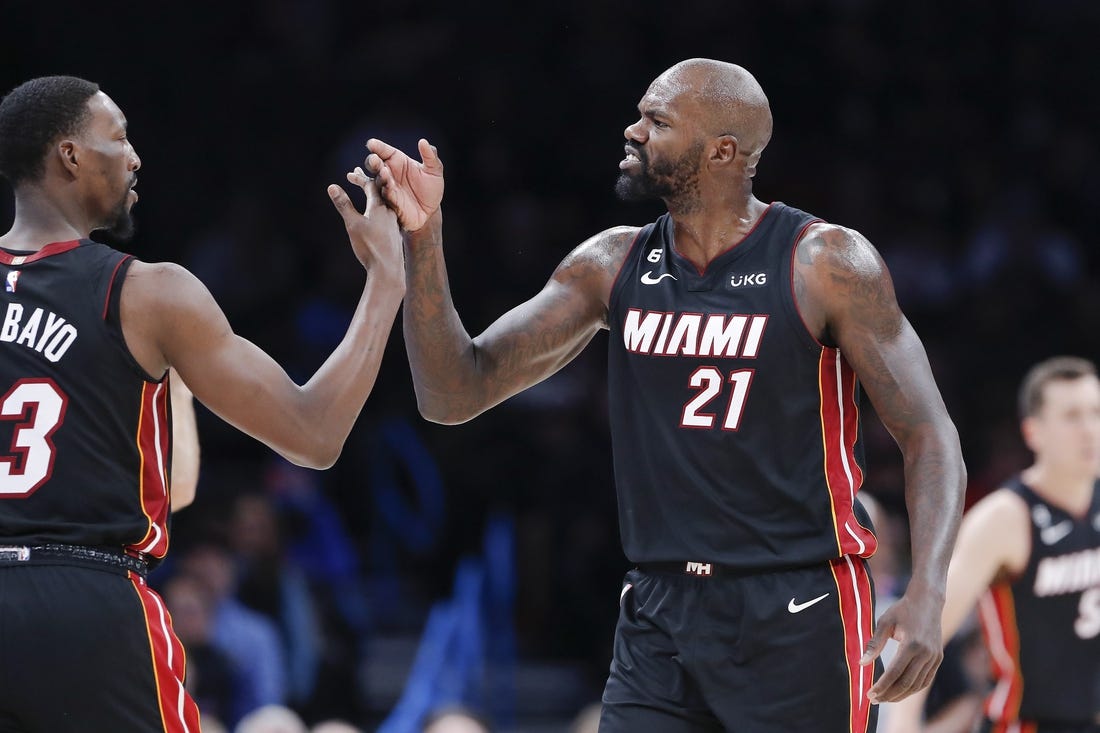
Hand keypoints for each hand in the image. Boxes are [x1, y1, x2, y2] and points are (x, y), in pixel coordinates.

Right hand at [328, 168, 403, 283]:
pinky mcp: (394, 234)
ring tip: (367, 195)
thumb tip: (332, 186)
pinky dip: (378, 210)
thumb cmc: (370, 247)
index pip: (371, 185)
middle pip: (379, 193)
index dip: (361, 178)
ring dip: (374, 198)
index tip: (353, 172)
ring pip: (384, 205)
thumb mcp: (353, 224)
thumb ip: (344, 205)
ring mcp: (394, 223)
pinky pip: (386, 216)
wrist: (388, 270)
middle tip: (357, 177)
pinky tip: (377, 217)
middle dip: (367, 184)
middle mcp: (390, 212)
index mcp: (380, 207)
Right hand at [365, 137, 443, 230]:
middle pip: (375, 165)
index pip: (383, 151)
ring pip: (379, 181)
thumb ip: (430, 156)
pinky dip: (387, 192)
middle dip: (373, 162)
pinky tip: (388, 188)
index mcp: (396, 160)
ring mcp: (387, 187)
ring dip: (380, 177)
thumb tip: (424, 142)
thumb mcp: (434, 170)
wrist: (431, 211)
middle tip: (374, 159)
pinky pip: (387, 197)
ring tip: (383, 172)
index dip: (377, 146)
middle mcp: (388, 172)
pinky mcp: (391, 202)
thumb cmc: (430, 188)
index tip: (371, 143)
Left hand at [862, 591, 943, 703]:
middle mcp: (926, 654)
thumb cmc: (903, 610)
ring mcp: (934, 657)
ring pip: (917, 685)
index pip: (895, 673)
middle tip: (873, 700)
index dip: (881, 686)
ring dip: (900, 695)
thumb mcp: (885, 622)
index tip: (869, 694)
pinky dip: (913, 689)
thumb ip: (874, 644)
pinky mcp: (938, 659)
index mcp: (912, 644)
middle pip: (906, 683)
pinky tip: (900, 692)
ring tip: (884, 698)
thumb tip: (861, 663)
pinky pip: (926, 680)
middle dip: (889, 695)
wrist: (928, 601)